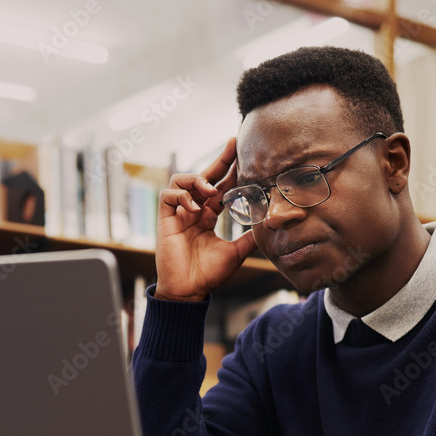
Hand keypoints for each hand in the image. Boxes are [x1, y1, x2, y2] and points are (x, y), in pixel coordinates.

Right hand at [154, 138, 258, 302]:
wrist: (189, 290)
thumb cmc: (208, 274)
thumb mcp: (236, 252)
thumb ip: (250, 238)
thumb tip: (270, 226)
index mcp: (208, 217)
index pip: (220, 187)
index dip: (230, 171)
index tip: (243, 155)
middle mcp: (193, 211)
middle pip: (204, 177)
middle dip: (219, 161)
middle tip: (234, 145)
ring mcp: (178, 214)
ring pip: (181, 181)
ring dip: (197, 180)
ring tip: (211, 191)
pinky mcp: (165, 220)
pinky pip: (168, 196)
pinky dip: (181, 196)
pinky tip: (195, 208)